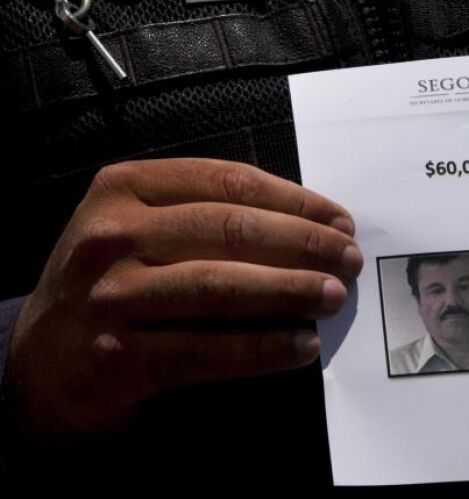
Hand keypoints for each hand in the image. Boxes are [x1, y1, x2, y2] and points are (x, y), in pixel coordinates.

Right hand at [5, 158, 362, 439]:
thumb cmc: (116, 285)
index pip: (228, 183)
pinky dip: (263, 348)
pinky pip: (207, 349)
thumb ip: (209, 217)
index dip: (296, 201)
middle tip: (349, 260)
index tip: (340, 220)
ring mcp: (110, 297)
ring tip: (334, 297)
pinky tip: (302, 346)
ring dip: (290, 290)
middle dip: (304, 244)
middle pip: (231, 230)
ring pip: (221, 286)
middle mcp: (111, 236)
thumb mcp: (144, 230)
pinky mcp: (117, 358)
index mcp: (124, 188)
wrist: (41, 364)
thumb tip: (315, 226)